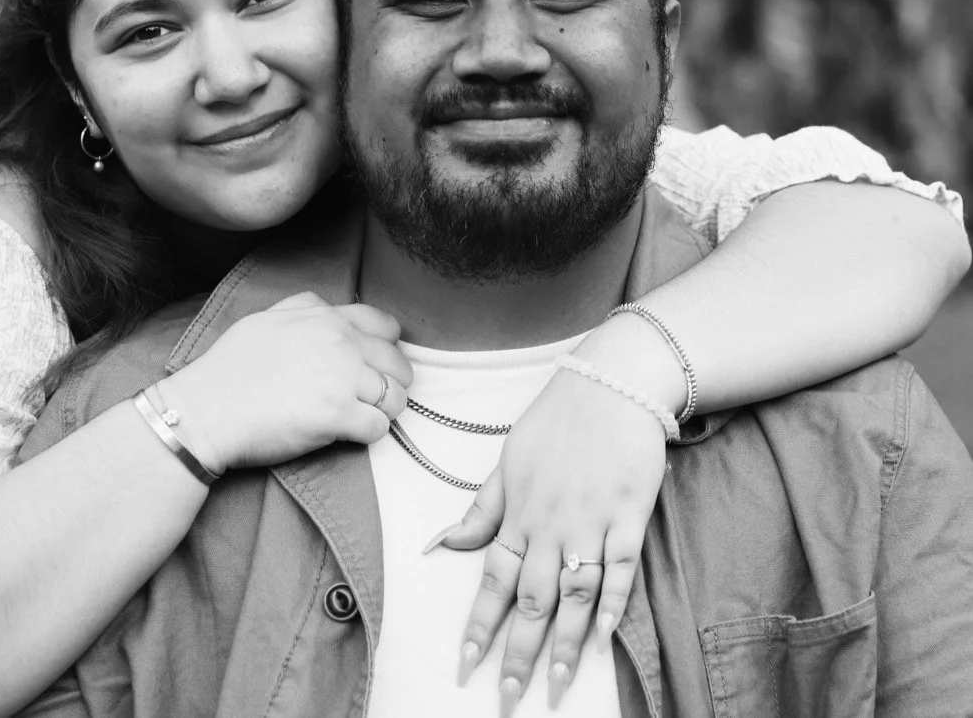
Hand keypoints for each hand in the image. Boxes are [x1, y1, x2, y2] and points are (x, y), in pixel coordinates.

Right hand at [163, 291, 411, 472]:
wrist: (208, 410)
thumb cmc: (230, 367)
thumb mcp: (267, 318)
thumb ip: (305, 308)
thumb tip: (327, 310)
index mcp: (325, 317)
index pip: (386, 327)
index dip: (387, 349)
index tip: (376, 366)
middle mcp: (340, 342)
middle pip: (398, 364)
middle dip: (392, 383)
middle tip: (373, 399)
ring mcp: (342, 378)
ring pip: (397, 397)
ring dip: (385, 411)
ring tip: (363, 418)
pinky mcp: (338, 416)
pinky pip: (379, 427)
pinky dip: (370, 434)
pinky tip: (350, 434)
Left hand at [432, 333, 676, 705]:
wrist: (609, 382)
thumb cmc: (555, 422)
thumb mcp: (507, 460)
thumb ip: (480, 509)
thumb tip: (439, 544)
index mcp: (517, 512)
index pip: (492, 580)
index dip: (479, 627)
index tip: (467, 667)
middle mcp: (550, 523)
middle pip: (531, 599)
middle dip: (518, 653)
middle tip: (508, 700)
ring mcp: (591, 521)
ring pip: (575, 593)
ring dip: (565, 644)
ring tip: (555, 688)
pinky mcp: (630, 515)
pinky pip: (621, 567)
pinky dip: (613, 603)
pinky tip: (605, 638)